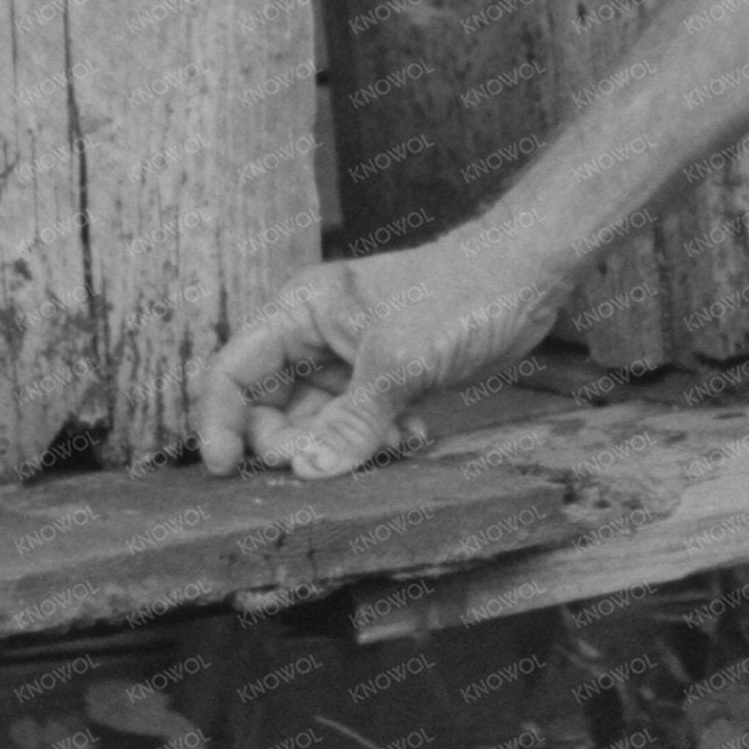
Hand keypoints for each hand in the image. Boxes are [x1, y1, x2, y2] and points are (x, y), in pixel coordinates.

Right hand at [194, 230, 572, 480]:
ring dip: (342, 446)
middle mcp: (316, 336)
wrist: (528, 274)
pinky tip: (411, 437)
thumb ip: (351, 421)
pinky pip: (357, 426)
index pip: (234, 370)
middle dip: (292, 443)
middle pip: (269, 407)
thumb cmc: (462, 293)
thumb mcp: (401, 362)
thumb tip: (308, 473)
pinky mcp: (386, 379)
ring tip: (388, 442)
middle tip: (328, 463)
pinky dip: (375, 441)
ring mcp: (351, 360)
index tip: (224, 471)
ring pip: (316, 423)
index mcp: (301, 311)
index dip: (220, 422)